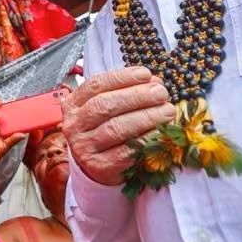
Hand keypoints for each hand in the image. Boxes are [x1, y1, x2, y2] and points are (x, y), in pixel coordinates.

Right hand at [61, 66, 176, 185]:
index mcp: (73, 104)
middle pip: (105, 105)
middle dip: (136, 96)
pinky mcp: (100, 167)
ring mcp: (85, 147)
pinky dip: (146, 140)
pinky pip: (126, 152)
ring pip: (116, 128)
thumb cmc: (102, 129)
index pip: (96, 85)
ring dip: (145, 117)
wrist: (93, 165)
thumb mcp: (103, 107)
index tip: (145, 74)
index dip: (121, 78)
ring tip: (167, 110)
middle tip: (161, 92)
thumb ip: (123, 92)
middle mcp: (74, 125)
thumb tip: (153, 82)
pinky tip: (161, 132)